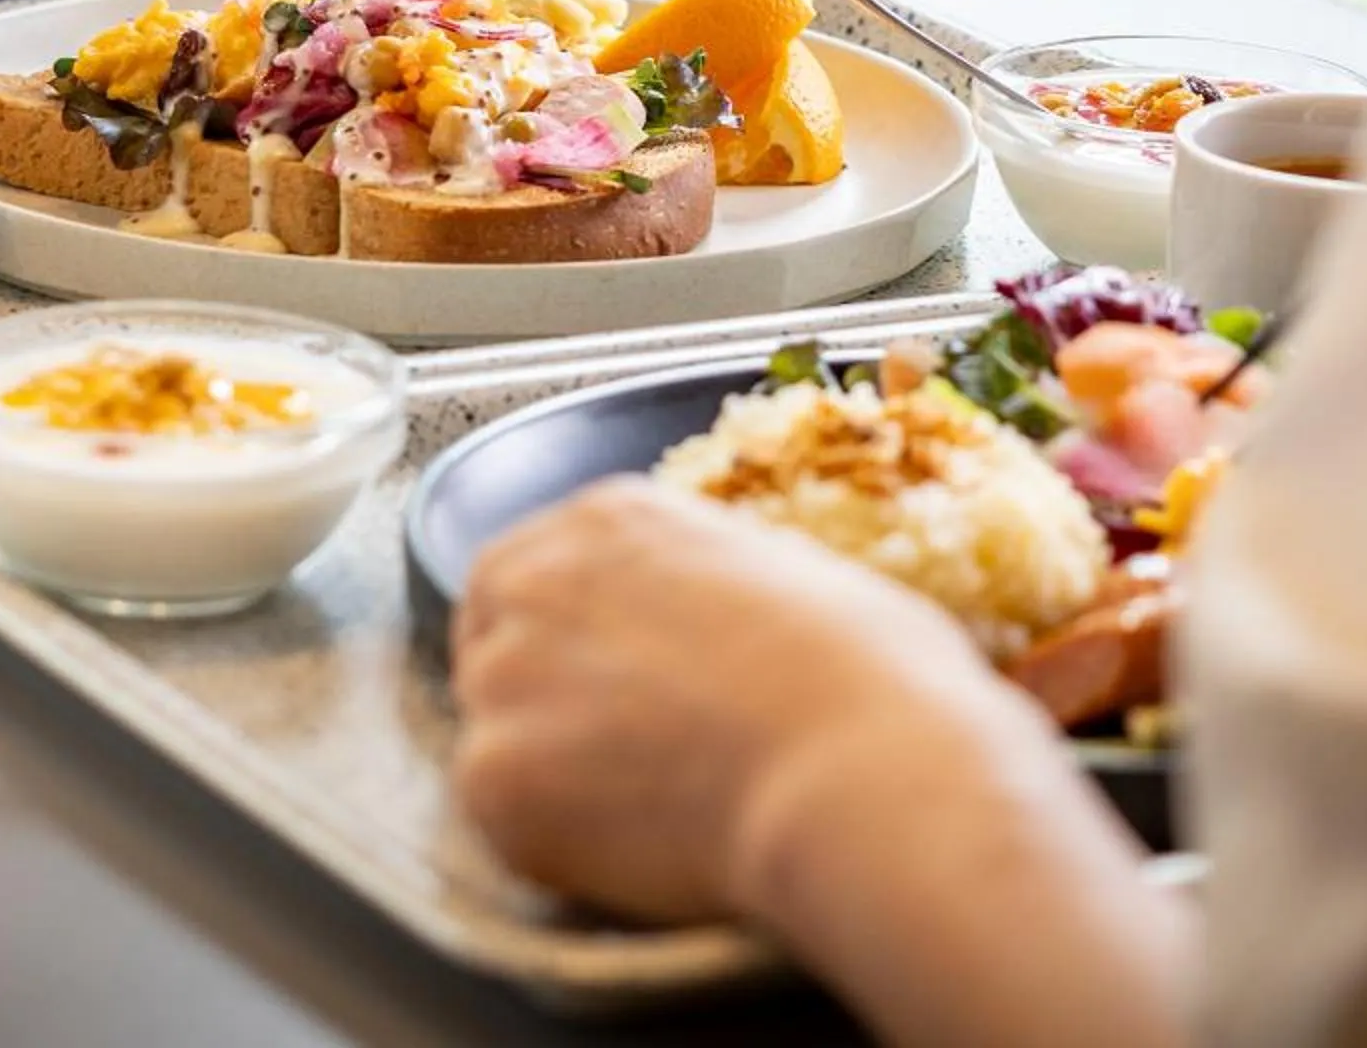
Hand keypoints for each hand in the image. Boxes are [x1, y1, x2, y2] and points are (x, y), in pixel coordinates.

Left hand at [454, 481, 1193, 1047]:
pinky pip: (501, 817)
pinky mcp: (492, 774)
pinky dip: (552, 844)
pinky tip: (636, 849)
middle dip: (538, 696)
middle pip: (491, 639)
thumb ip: (722, 590)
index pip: (534, 568)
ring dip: (545, 772)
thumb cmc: (875, 683)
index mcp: (612, 518)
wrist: (861, 777)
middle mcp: (536, 578)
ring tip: (645, 810)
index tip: (601, 680)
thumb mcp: (801, 579)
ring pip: (492, 730)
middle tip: (609, 758)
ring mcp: (503, 674)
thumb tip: (737, 630)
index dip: (566, 635)